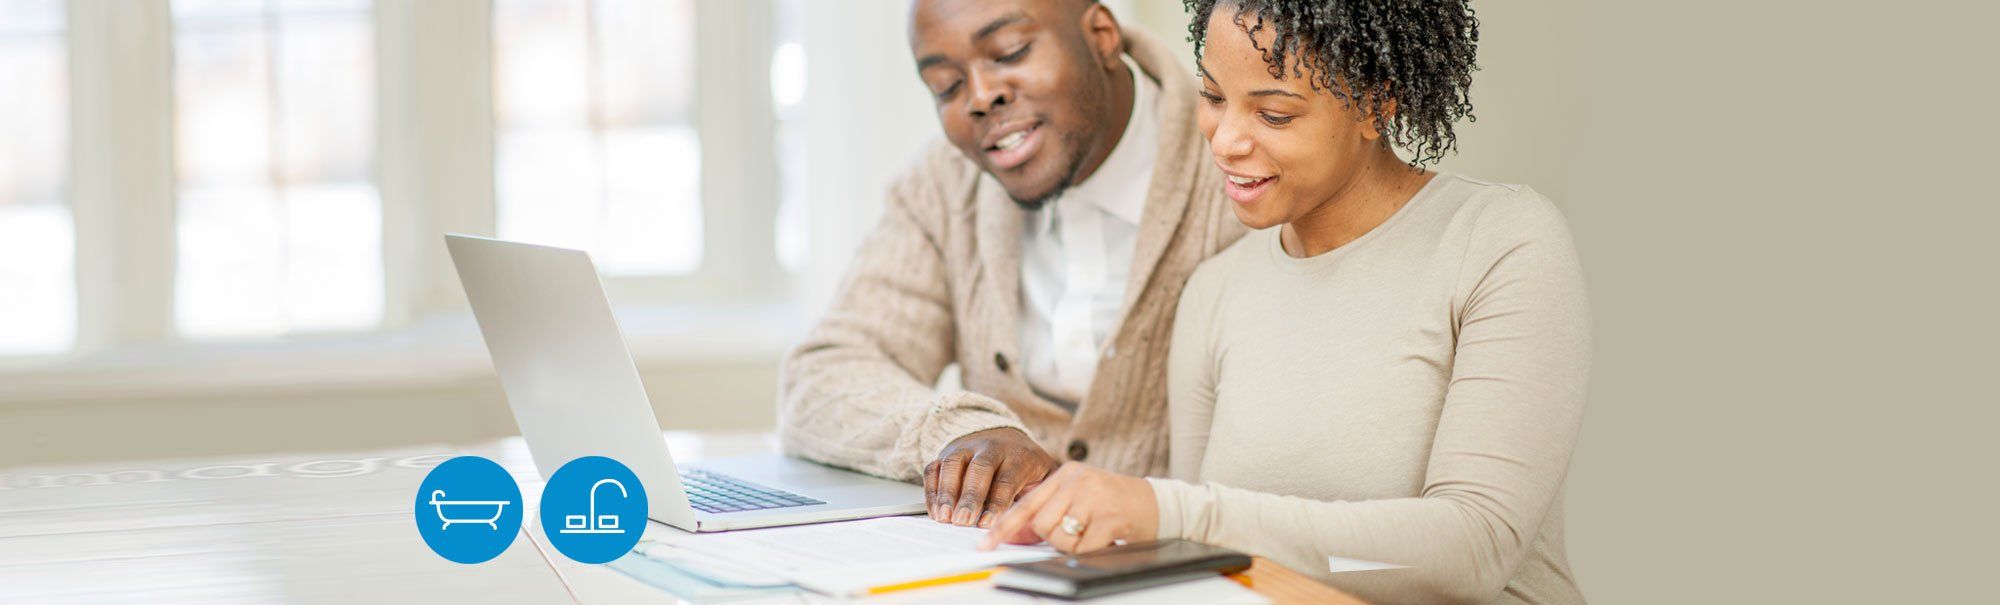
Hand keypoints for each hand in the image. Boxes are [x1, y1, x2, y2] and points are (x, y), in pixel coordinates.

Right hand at [923, 427, 1058, 527]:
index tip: (986, 523)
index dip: (996, 503)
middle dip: (970, 497)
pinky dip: (932, 489)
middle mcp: (992, 447)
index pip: (1007, 479)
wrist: (1007, 437)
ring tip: (944, 518)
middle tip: (963, 521)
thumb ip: (1045, 497)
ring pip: (953, 464)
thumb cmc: (1026, 465)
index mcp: (1019, 455)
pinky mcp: (948, 453)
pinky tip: (935, 510)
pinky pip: (935, 467)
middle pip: (979, 469)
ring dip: (947, 492)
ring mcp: (967, 448)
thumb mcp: (1046, 476)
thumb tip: (1040, 525)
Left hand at [978, 462, 1157, 553]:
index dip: (1004, 526)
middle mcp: (1078, 480)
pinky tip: (1104, 538)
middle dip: (1053, 537)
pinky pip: (1082, 547)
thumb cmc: (1116, 503)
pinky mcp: (1110, 516)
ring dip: (1073, 545)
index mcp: (1066, 474)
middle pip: (1041, 524)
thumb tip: (1014, 536)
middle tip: (1077, 532)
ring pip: (1059, 537)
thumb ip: (1048, 513)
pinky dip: (1089, 550)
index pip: (1026, 503)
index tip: (986, 544)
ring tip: (1092, 533)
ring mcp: (1094, 497)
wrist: (1159, 503)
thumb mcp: (1080, 499)